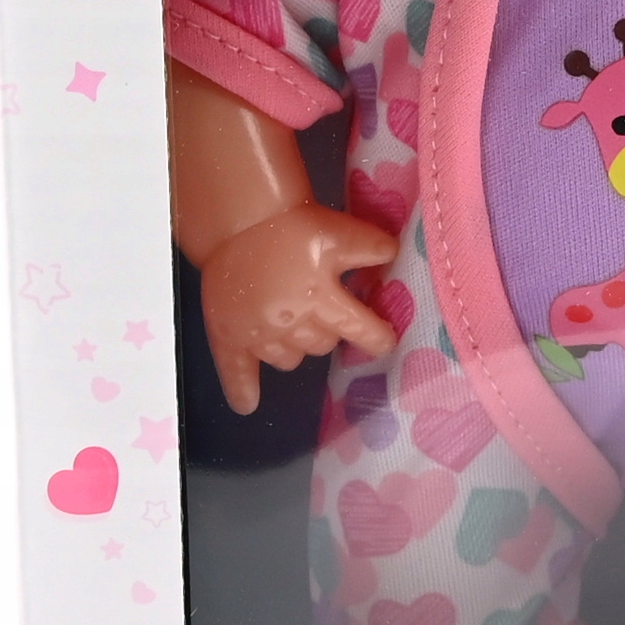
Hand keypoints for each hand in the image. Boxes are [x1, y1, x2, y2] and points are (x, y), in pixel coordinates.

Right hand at [197, 205, 398, 413]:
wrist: (239, 219)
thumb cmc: (293, 224)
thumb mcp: (341, 231)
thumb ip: (371, 248)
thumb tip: (396, 255)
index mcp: (322, 299)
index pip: (359, 330)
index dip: (376, 337)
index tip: (386, 342)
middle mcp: (292, 323)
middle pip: (323, 344)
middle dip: (328, 331)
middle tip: (323, 311)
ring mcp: (258, 333)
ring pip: (289, 359)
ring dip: (296, 347)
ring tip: (291, 325)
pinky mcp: (228, 334)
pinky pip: (235, 369)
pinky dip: (241, 388)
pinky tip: (248, 405)